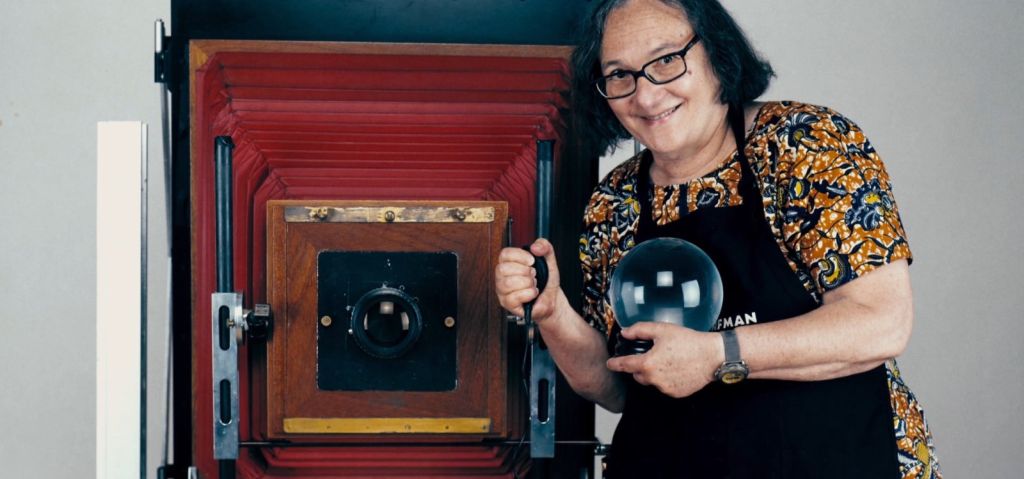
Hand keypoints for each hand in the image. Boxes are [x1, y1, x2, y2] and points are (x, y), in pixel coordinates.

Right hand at [495, 238, 560, 321]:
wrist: (552, 298)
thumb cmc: (546, 280)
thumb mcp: (549, 259)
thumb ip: (544, 246)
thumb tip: (535, 247)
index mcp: (508, 262)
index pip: (505, 254)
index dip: (520, 256)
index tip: (532, 261)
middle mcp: (502, 276)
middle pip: (503, 269)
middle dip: (524, 271)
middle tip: (534, 275)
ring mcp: (502, 290)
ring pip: (508, 283)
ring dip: (527, 283)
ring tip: (534, 284)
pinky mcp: (507, 304)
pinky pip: (514, 297)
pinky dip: (529, 294)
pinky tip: (533, 293)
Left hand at [605, 323, 722, 397]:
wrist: (711, 356)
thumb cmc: (688, 341)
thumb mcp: (662, 330)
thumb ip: (640, 330)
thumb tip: (625, 332)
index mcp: (647, 364)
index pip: (624, 365)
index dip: (615, 364)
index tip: (610, 364)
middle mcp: (654, 380)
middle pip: (638, 374)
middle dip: (640, 366)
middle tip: (652, 355)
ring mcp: (665, 389)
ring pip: (652, 381)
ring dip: (654, 373)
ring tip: (668, 360)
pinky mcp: (676, 394)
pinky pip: (664, 387)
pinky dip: (666, 379)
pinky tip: (676, 369)